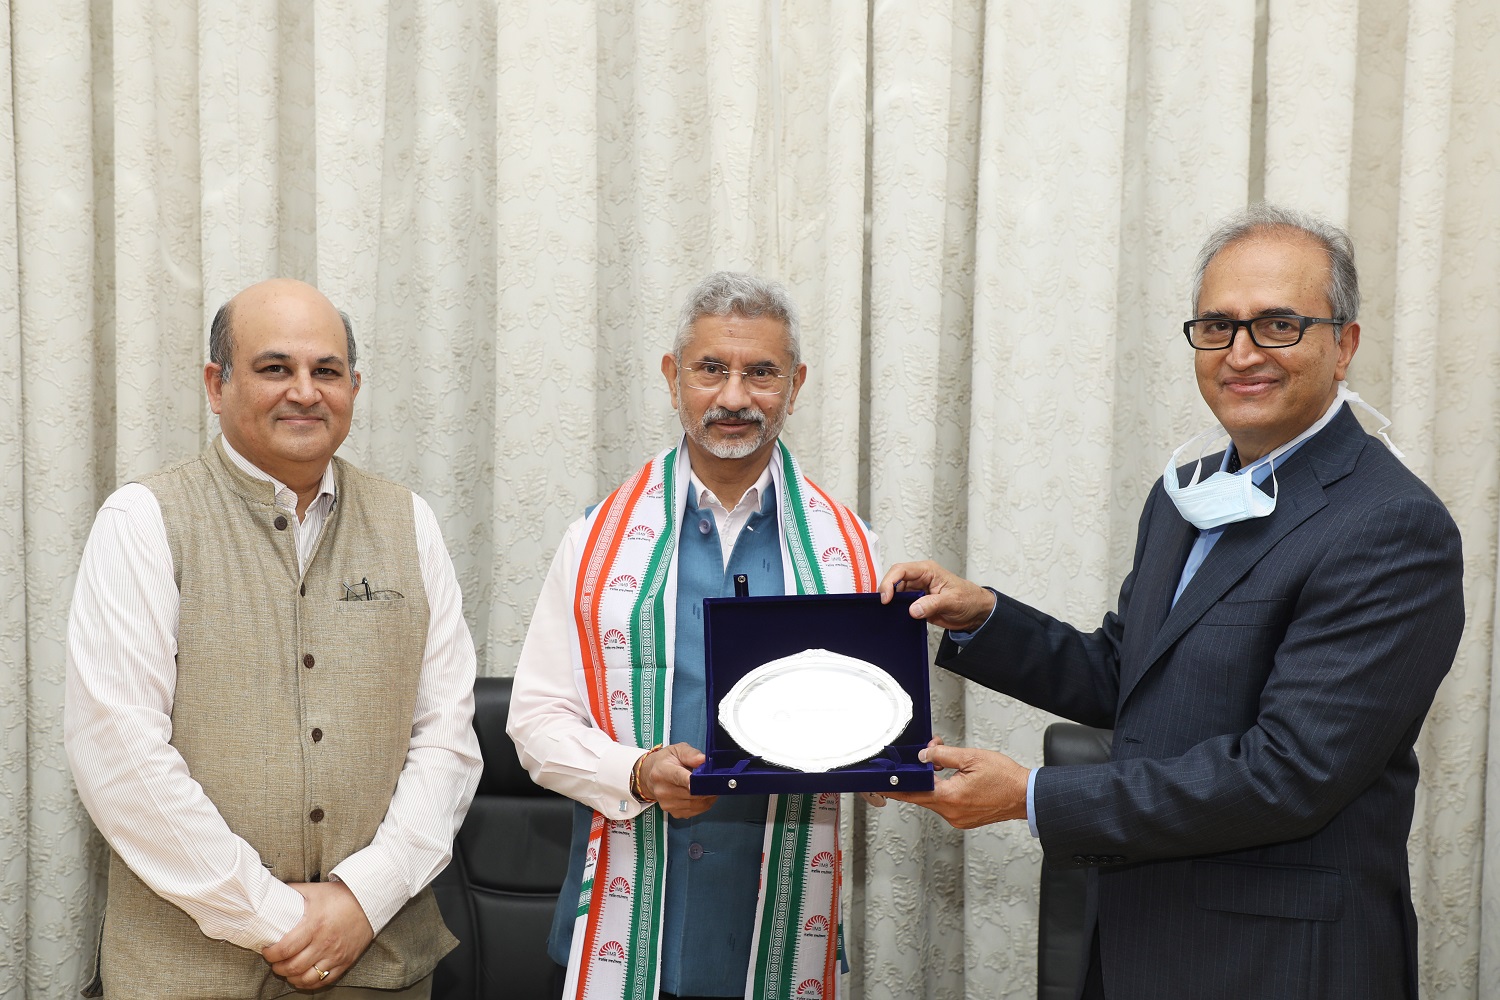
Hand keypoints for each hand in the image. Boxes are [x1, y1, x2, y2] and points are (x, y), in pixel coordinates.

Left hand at [262, 880, 374, 988]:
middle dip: (278, 968)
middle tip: (275, 963)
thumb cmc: (341, 896)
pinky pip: (324, 981)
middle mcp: (324, 943)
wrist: (369, 901)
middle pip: (293, 967)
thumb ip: (292, 891)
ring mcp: (335, 955)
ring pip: (306, 978)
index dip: (271, 955)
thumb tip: (273, 892)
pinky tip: (303, 978)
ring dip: (292, 978)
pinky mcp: (345, 962)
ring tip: (287, 971)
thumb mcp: (314, 890)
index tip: (267, 952)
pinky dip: (309, 984)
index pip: (285, 949)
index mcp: (314, 925)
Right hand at [638, 743, 717, 818]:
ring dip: (708, 796)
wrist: (649, 777)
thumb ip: (691, 754)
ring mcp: (668, 804)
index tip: (704, 781)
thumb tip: (704, 760)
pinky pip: (696, 811)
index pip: (678, 777)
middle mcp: (663, 790)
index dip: (692, 781)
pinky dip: (704, 803)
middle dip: (707, 787)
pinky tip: (704, 794)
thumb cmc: (665, 761)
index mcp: (662, 771)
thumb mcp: (676, 750)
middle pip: (692, 793)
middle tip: (716, 780)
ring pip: (697, 804)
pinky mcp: (674, 813)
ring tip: (710, 786)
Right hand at [878, 560, 995, 633]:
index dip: (889, 582)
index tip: (886, 598)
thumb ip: (932, 604)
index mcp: (927, 571)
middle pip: (894, 581)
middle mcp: (920, 579)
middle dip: (887, 593)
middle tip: (884, 607)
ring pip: (896, 594)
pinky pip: (902, 605)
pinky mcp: (917, 603)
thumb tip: (913, 609)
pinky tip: (896, 617)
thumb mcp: (952, 601)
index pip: (901, 570)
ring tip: (889, 613)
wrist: (976, 612)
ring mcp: (917, 591)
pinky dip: (897, 611)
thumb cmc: (969, 599)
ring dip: (892, 603)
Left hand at [887, 744, 1028, 828]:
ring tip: (944, 764)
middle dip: (919, 776)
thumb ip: (942, 755)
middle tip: (923, 760)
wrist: (1026, 796)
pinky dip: (944, 791)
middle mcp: (951, 813)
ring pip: (934, 799)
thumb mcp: (971, 757)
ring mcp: (958, 819)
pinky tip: (952, 779)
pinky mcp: (964, 819)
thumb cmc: (1005, 778)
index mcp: (950, 797)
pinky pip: (945, 804)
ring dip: (933, 782)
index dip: (896, 786)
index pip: (913, 792)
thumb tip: (923, 755)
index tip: (882, 784)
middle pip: (922, 795)